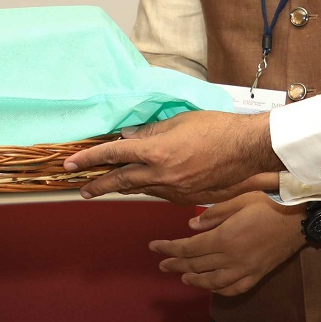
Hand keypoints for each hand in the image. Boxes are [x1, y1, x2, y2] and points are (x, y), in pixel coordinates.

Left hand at [63, 110, 282, 203]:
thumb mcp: (179, 123)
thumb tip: (128, 138)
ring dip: (122, 187)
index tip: (71, 164)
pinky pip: (160, 194)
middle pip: (121, 181)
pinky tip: (145, 185)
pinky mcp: (187, 198)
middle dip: (98, 184)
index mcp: (157, 152)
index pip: (114, 154)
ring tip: (106, 187)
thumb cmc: (218, 128)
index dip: (90, 158)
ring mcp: (174, 190)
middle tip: (81, 188)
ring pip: (141, 189)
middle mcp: (162, 175)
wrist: (249, 151)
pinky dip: (149, 188)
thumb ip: (151, 133)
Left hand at [151, 192, 305, 295]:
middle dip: (175, 265)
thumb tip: (191, 226)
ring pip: (212, 282)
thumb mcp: (239, 198)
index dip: (168, 249)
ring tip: (182, 277)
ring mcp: (246, 270)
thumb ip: (213, 214)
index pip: (188, 248)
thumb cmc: (270, 202)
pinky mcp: (258, 275)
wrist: (302, 217)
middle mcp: (232, 258)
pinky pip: (234, 289)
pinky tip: (211, 286)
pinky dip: (219, 290)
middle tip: (162, 264)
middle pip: (196, 266)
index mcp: (224, 238)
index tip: (154, 247)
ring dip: (194, 280)